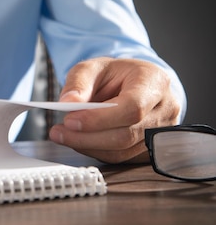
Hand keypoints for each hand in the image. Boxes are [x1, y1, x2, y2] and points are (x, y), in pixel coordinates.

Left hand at [48, 57, 180, 162]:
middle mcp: (165, 108)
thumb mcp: (93, 67)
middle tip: (58, 132)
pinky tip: (79, 141)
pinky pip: (122, 157)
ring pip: (123, 150)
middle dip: (88, 136)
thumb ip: (79, 83)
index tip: (70, 120)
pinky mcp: (151, 148)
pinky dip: (96, 151)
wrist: (131, 83)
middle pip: (127, 133)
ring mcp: (162, 131)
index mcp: (154, 81)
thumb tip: (67, 103)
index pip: (133, 107)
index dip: (100, 119)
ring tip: (63, 135)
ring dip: (88, 146)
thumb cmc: (115, 74)